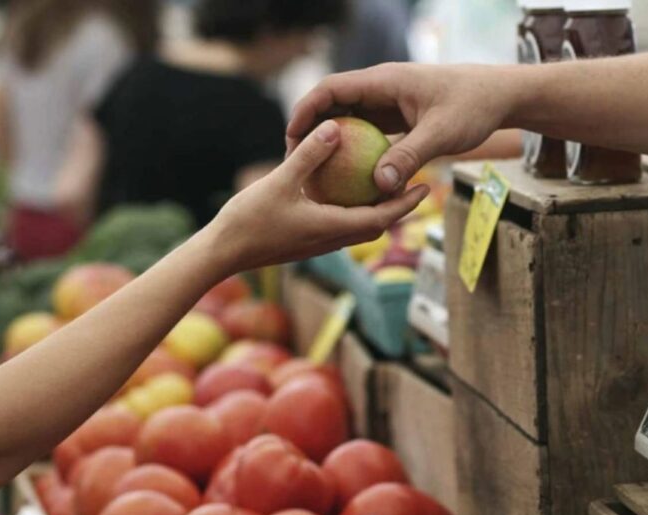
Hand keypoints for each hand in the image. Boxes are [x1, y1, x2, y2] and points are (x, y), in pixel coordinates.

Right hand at [206, 119, 429, 274]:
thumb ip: (309, 155)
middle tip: (416, 184)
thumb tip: (334, 127)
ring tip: (387, 187)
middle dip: (399, 208)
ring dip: (376, 211)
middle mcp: (330, 240)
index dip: (406, 203)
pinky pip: (339, 226)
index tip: (426, 187)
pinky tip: (344, 192)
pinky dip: (352, 211)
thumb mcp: (280, 181)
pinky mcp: (305, 242)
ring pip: (358, 228)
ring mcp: (317, 244)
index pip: (381, 218)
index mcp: (332, 228)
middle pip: (376, 225)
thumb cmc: (248, 220)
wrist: (222, 254)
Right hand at [286, 63, 513, 193]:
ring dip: (331, 143)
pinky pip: (367, 134)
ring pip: (348, 120)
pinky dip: (355, 152)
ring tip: (314, 173)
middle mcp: (381, 89)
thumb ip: (409, 157)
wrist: (500, 96)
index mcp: (384, 81)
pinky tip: (349, 179)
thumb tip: (379, 186)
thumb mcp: (441, 133)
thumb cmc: (473, 106)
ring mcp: (388, 103)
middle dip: (311, 130)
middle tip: (295, 162)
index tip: (291, 137)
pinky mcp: (397, 118)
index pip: (331, 89)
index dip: (306, 110)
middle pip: (333, 105)